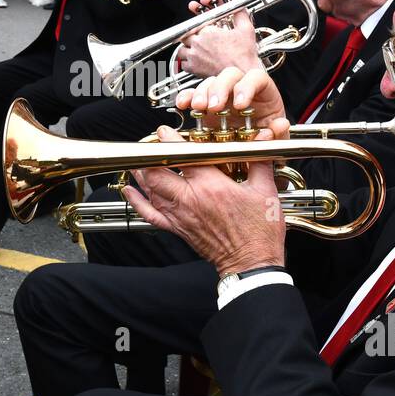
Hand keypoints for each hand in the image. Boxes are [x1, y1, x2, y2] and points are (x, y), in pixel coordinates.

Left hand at [124, 125, 285, 276]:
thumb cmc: (259, 231)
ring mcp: (180, 215)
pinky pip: (150, 214)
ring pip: (150, 189)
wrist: (251, 263)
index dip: (169, 141)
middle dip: (149, 155)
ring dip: (141, 172)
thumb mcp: (264, 190)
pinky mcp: (178, 229)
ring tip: (138, 158)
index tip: (165, 132)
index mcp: (211, 186)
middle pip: (156, 172)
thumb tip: (264, 138)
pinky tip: (129, 190)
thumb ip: (258, 160)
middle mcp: (190, 199)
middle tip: (150, 144)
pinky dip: (136, 201)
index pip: (182, 156)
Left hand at [175, 4, 262, 79]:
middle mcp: (198, 43)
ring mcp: (194, 56)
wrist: (243, 75)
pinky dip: (186, 62)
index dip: (195, 22)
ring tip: (194, 49)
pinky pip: (183, 64)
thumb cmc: (244, 55)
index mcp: (208, 31)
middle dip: (191, 35)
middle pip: (185, 35)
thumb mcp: (246, 28)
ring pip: (181, 49)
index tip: (198, 23)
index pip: (194, 22)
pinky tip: (195, 61)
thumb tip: (235, 0)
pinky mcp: (193, 69)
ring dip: (186, 48)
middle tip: (198, 38)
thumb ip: (239, 11)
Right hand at [177, 65, 289, 135]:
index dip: (247, 87)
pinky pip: (194, 94)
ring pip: (211, 82)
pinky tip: (183, 104)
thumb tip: (279, 126)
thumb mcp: (278, 141)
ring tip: (199, 108)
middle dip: (220, 88)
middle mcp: (242, 90)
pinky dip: (187, 97)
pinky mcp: (206, 105)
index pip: (256, 77)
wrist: (253, 154)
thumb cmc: (267, 140)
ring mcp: (223, 96)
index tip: (240, 104)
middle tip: (215, 107)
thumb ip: (279, 135)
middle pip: (230, 75)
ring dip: (202, 93)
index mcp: (264, 94)